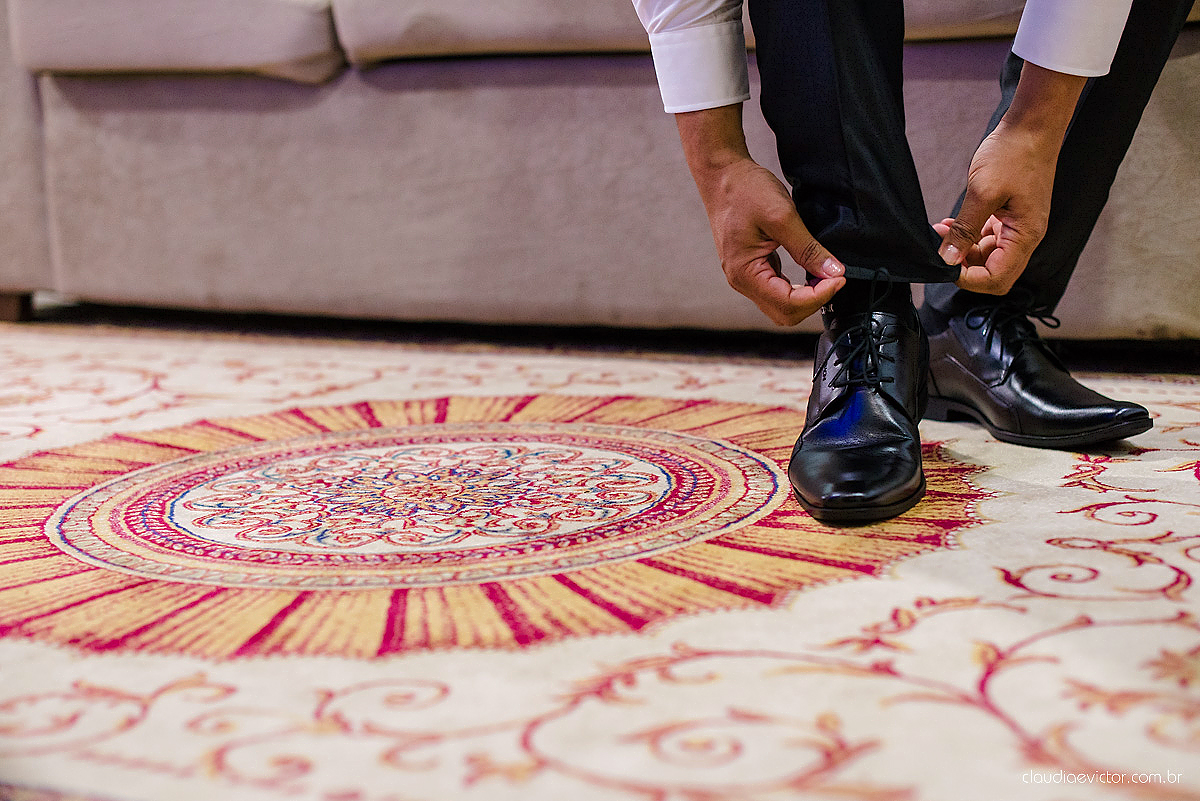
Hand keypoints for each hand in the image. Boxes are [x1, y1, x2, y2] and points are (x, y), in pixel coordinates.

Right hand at [674, 105, 844, 325]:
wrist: (722, 175)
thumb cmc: (745, 190)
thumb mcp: (781, 215)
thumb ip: (808, 248)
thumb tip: (834, 272)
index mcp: (744, 273)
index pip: (788, 304)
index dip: (819, 296)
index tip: (839, 277)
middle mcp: (741, 281)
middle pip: (784, 314)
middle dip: (814, 301)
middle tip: (835, 277)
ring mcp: (745, 277)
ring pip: (782, 306)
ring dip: (807, 297)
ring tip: (826, 274)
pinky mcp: (752, 269)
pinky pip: (777, 291)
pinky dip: (799, 289)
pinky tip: (812, 271)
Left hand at [937, 63, 1086, 293]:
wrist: (1031, 126)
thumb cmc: (1013, 153)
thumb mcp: (983, 193)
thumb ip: (964, 229)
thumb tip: (948, 259)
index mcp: (1025, 235)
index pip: (997, 278)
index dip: (968, 278)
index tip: (944, 265)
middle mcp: (1026, 236)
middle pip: (994, 272)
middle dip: (965, 267)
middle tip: (941, 250)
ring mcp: (1018, 226)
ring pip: (989, 255)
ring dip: (963, 250)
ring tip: (941, 232)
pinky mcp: (1010, 215)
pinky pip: (988, 237)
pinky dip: (969, 236)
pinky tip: (951, 225)